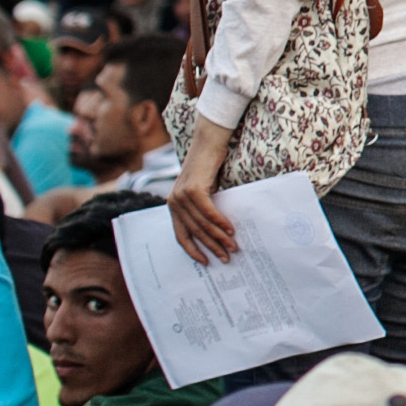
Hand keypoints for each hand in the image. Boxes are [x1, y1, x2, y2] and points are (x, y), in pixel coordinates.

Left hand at [168, 120, 239, 263]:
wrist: (207, 143)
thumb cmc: (208, 167)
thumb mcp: (203, 191)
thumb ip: (202, 208)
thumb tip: (216, 230)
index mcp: (173, 206)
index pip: (181, 235)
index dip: (193, 250)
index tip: (206, 261)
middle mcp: (173, 203)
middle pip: (194, 232)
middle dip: (211, 247)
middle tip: (226, 257)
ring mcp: (181, 196)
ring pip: (201, 224)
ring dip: (219, 237)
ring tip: (232, 246)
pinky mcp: (192, 189)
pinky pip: (208, 211)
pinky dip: (220, 222)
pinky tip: (230, 229)